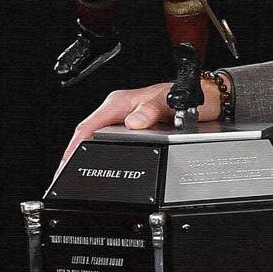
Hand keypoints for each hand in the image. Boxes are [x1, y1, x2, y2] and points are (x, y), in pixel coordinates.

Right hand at [60, 79, 222, 169]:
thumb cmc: (187, 96)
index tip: (66, 163)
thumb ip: (151, 110)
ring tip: (77, 174)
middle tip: (66, 175)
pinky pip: (115, 143)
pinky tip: (102, 165)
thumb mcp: (169, 102)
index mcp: (120, 102)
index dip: (74, 146)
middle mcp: (120, 111)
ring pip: (101, 140)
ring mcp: (126, 121)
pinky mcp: (135, 130)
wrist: (206, 100)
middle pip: (90, 135)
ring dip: (90, 156)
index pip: (89, 126)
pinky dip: (107, 155)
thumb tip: (134, 122)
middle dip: (76, 155)